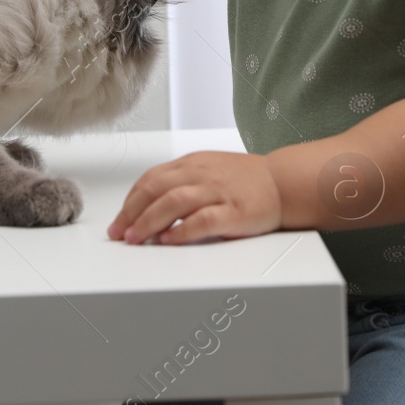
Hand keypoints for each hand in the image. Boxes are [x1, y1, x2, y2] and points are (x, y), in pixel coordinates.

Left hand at [106, 151, 282, 244]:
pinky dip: (182, 231)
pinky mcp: (235, 211)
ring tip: (137, 238)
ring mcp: (218, 192)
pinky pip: (203, 220)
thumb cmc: (245, 180)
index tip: (119, 221)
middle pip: (156, 188)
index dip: (130, 201)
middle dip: (132, 212)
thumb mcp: (208, 170)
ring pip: (174, 201)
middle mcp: (202, 174)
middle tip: (120, 233)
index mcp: (192, 163)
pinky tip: (169, 241)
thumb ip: (180, 183)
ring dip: (149, 221)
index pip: (151, 179)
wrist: (285, 182)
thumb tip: (147, 208)